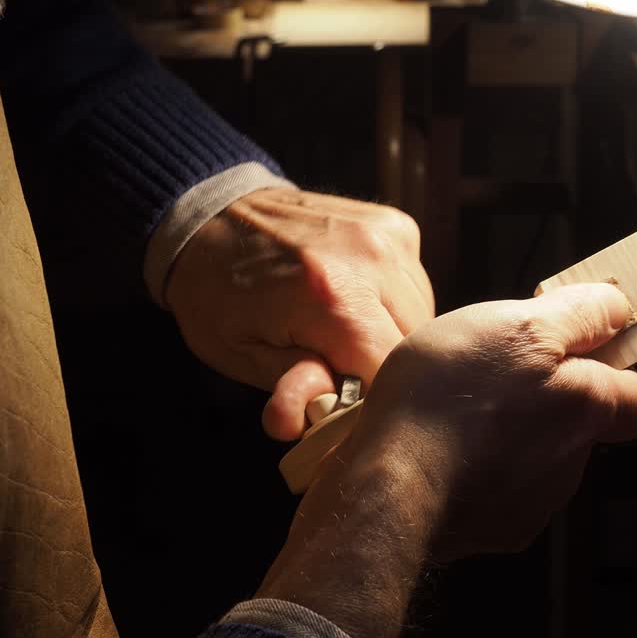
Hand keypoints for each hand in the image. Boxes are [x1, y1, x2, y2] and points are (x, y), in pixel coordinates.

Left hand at [166, 188, 433, 439]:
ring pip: (424, 317)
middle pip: (415, 346)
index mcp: (330, 294)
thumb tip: (302, 421)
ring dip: (393, 337)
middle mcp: (370, 257)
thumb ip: (291, 384)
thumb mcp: (238, 350)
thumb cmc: (218, 292)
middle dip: (382, 369)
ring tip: (344, 332)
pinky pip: (416, 286)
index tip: (344, 404)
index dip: (372, 399)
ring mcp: (388, 236)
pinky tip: (356, 301)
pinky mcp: (397, 227)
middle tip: (337, 367)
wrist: (212, 216)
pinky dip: (393, 305)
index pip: (389, 370)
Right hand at [257, 283, 636, 637]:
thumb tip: (615, 307)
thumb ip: (578, 314)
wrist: (387, 488)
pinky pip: (493, 486)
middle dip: (544, 396)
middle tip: (493, 370)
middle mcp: (569, 462)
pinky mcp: (489, 529)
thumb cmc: (446, 403)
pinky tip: (438, 445)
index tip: (575, 345)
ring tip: (453, 407)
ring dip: (504, 429)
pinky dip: (474, 465)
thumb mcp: (515, 325)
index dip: (612, 368)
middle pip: (576, 423)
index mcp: (586, 409)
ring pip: (532, 454)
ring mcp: (530, 503)